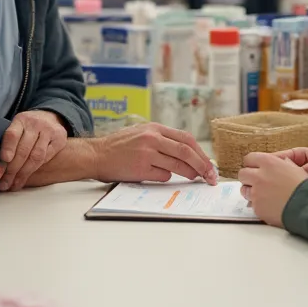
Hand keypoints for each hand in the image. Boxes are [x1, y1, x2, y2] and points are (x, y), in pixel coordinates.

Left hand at [0, 110, 68, 191]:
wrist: (48, 118)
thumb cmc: (26, 129)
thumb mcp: (15, 130)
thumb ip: (5, 147)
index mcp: (21, 120)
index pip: (12, 135)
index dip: (7, 148)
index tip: (4, 160)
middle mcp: (36, 123)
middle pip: (24, 150)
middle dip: (11, 170)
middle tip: (3, 184)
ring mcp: (49, 130)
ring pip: (36, 157)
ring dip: (23, 174)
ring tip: (13, 185)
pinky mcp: (60, 139)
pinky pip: (46, 158)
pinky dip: (34, 170)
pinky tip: (24, 178)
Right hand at [93, 123, 216, 185]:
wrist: (97, 154)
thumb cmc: (120, 146)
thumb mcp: (142, 133)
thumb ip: (162, 139)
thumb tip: (187, 153)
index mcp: (155, 128)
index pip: (186, 139)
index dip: (201, 152)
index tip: (209, 163)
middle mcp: (152, 138)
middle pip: (186, 151)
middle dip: (202, 164)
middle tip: (210, 175)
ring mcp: (146, 153)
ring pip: (177, 164)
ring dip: (190, 173)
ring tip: (195, 178)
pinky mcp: (140, 168)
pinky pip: (162, 175)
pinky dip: (167, 177)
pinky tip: (161, 176)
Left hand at [238, 153, 307, 227]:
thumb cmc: (305, 186)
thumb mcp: (295, 168)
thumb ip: (283, 164)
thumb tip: (281, 163)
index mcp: (268, 162)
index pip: (249, 158)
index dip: (252, 163)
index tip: (255, 168)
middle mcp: (259, 176)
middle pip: (242, 173)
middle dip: (248, 177)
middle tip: (256, 182)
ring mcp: (256, 193)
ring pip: (244, 190)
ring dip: (250, 191)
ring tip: (262, 195)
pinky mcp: (257, 208)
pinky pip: (252, 205)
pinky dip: (258, 205)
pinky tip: (269, 206)